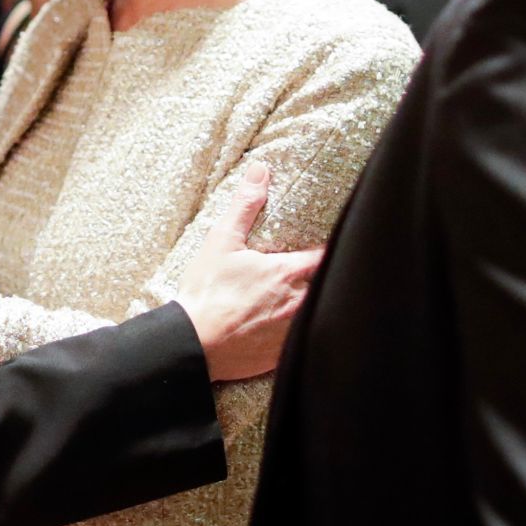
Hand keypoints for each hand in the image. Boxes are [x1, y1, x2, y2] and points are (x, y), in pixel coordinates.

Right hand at [175, 165, 320, 382]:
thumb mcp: (222, 242)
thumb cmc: (206, 293)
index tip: (333, 242)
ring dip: (314, 306)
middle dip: (325, 279)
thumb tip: (261, 171)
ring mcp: (293, 332)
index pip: (328, 256)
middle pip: (326, 287)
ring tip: (304, 299)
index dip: (332, 249)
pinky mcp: (283, 355)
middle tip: (319, 271)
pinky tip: (283, 327)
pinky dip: (299, 333)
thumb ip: (245, 205)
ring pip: (317, 316)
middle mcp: (298, 303)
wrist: (192, 344)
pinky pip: (303, 342)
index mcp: (288, 273)